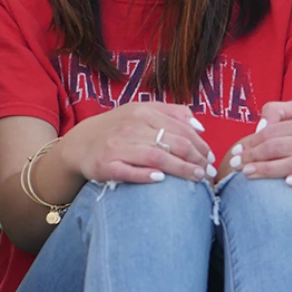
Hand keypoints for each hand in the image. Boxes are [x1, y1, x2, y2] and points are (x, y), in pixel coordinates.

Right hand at [59, 102, 215, 184]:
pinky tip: (161, 180)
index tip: (211, 158)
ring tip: (197, 178)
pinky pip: (129, 171)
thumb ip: (171, 113)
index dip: (200, 144)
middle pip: (172, 142)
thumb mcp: (142, 111)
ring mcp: (118, 145)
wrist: (80, 143)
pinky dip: (146, 175)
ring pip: (156, 156)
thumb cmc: (118, 128)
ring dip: (180, 169)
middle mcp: (131, 126)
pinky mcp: (106, 165)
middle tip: (208, 172)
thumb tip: (199, 126)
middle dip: (196, 158)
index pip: (180, 128)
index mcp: (143, 111)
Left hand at [225, 101, 291, 194]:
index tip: (235, 152)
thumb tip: (260, 127)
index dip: (252, 142)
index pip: (274, 132)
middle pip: (280, 147)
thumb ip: (277, 111)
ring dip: (268, 170)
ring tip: (248, 174)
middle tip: (236, 165)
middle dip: (254, 156)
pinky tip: (287, 183)